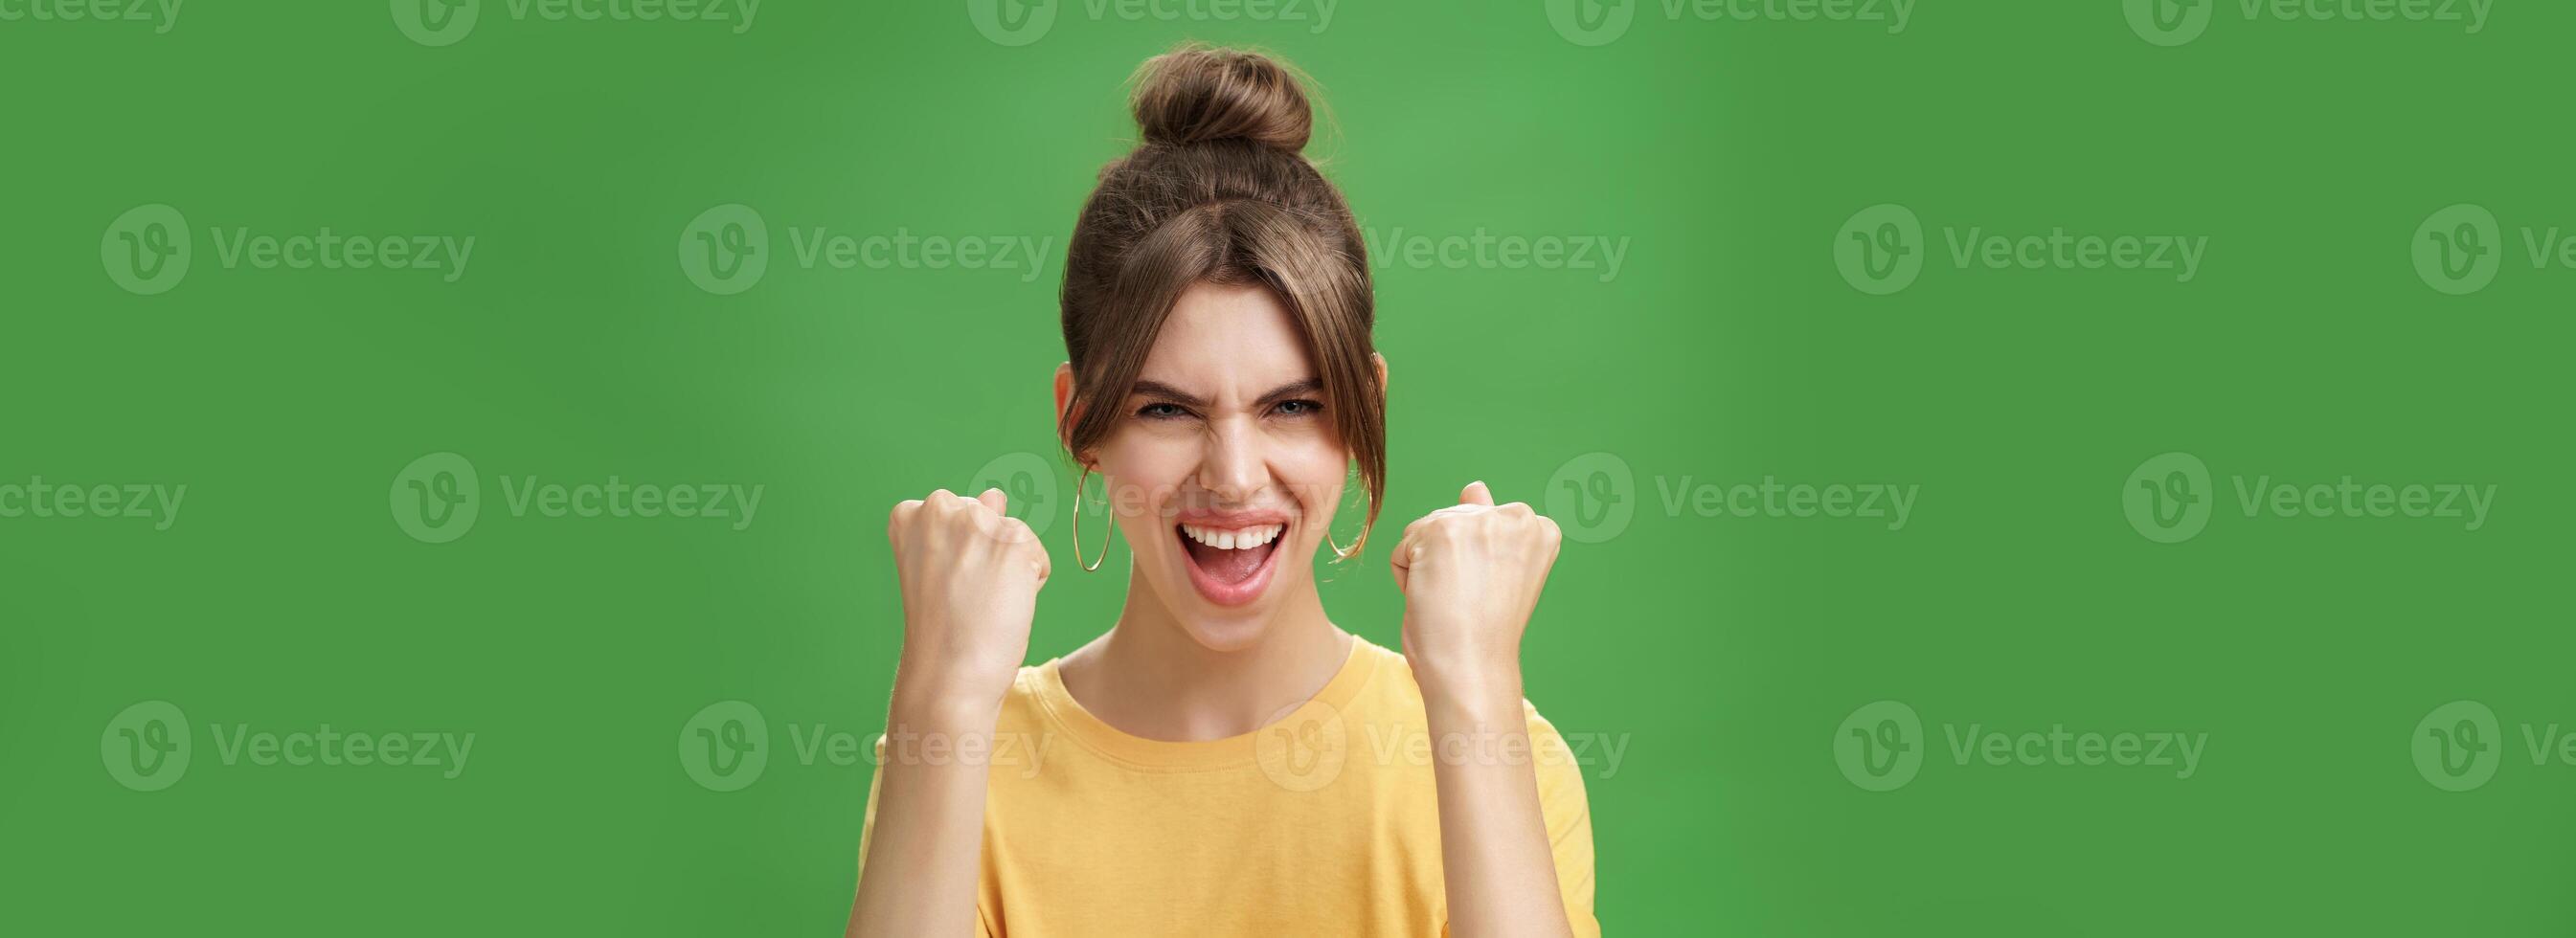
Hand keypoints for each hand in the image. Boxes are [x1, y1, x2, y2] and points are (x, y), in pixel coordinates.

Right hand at [885, 488, 1050, 711]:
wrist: (948, 674)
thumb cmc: (940, 630)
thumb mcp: (933, 567)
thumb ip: (957, 528)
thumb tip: (994, 494)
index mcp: (910, 514)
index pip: (953, 511)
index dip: (955, 554)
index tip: (941, 585)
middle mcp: (940, 508)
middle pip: (986, 515)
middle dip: (986, 550)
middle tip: (964, 596)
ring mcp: (978, 522)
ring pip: (1015, 533)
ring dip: (1010, 566)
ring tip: (984, 602)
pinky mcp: (1014, 541)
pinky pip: (1038, 556)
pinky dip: (1031, 582)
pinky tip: (1003, 605)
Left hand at [1389, 481, 1562, 698]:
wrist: (1472, 668)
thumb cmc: (1484, 632)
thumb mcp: (1493, 572)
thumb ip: (1487, 524)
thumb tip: (1475, 486)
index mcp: (1540, 528)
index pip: (1482, 524)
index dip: (1476, 564)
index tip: (1491, 594)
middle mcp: (1517, 516)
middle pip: (1451, 522)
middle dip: (1447, 562)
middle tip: (1470, 602)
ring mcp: (1480, 521)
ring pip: (1424, 533)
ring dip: (1426, 570)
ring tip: (1453, 602)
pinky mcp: (1442, 530)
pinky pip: (1402, 550)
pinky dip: (1406, 579)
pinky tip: (1433, 600)